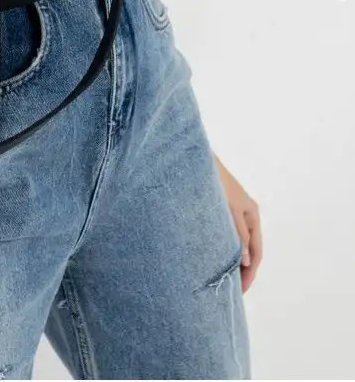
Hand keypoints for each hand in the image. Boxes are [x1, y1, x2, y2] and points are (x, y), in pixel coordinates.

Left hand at [213, 153, 261, 293]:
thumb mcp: (228, 208)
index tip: (240, 291)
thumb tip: (246, 262)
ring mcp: (231, 213)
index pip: (256, 251)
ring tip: (222, 280)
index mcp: (252, 214)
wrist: (193, 158)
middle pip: (248, 250)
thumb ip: (238, 234)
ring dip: (232, 262)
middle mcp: (245, 215)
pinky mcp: (217, 211)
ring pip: (235, 244)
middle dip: (242, 271)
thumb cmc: (213, 179)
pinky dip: (222, 250)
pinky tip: (212, 259)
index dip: (250, 273)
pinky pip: (224, 236)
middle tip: (231, 292)